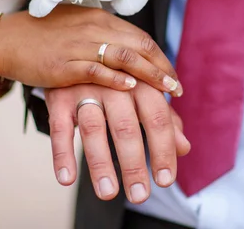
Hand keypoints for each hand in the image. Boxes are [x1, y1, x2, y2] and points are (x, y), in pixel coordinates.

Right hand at [0, 4, 182, 94]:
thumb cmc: (43, 36)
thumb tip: (129, 53)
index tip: (172, 74)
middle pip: (138, 46)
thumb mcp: (78, 29)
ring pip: (123, 56)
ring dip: (149, 74)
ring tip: (167, 90)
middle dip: (162, 68)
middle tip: (177, 88)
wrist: (6, 39)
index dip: (160, 57)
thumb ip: (104, 38)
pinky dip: (116, 78)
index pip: (140, 37)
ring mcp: (78, 46)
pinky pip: (95, 70)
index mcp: (99, 18)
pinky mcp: (63, 65)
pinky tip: (132, 87)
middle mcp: (93, 28)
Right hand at [45, 82, 189, 203]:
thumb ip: (164, 119)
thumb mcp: (144, 92)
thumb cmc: (119, 78)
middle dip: (133, 164)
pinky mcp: (60, 97)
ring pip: (93, 129)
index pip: (157, 118)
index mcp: (141, 82)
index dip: (163, 149)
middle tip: (139, 195)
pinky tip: (67, 179)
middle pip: (126, 127)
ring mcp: (85, 89)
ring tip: (108, 193)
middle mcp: (114, 84)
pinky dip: (62, 154)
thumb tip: (184, 148)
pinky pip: (59, 128)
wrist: (77, 47)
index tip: (165, 180)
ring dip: (100, 163)